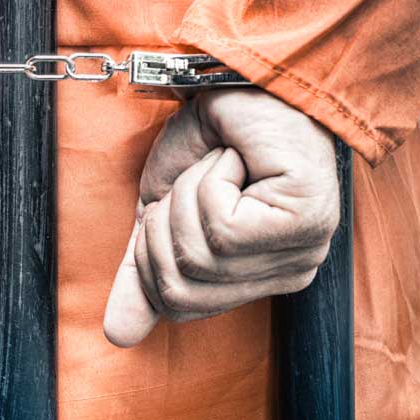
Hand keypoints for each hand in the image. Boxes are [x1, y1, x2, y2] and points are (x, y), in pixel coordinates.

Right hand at [103, 89, 338, 346]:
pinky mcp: (302, 224)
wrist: (242, 83)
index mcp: (253, 279)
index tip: (160, 213)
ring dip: (188, 194)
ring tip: (218, 165)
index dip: (149, 257)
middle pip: (181, 289)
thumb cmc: (208, 142)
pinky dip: (210, 181)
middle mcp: (284, 276)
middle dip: (163, 226)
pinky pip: (222, 228)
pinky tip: (236, 160)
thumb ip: (142, 271)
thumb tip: (116, 335)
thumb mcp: (159, 212)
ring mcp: (299, 253)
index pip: (178, 306)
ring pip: (200, 255)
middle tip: (192, 183)